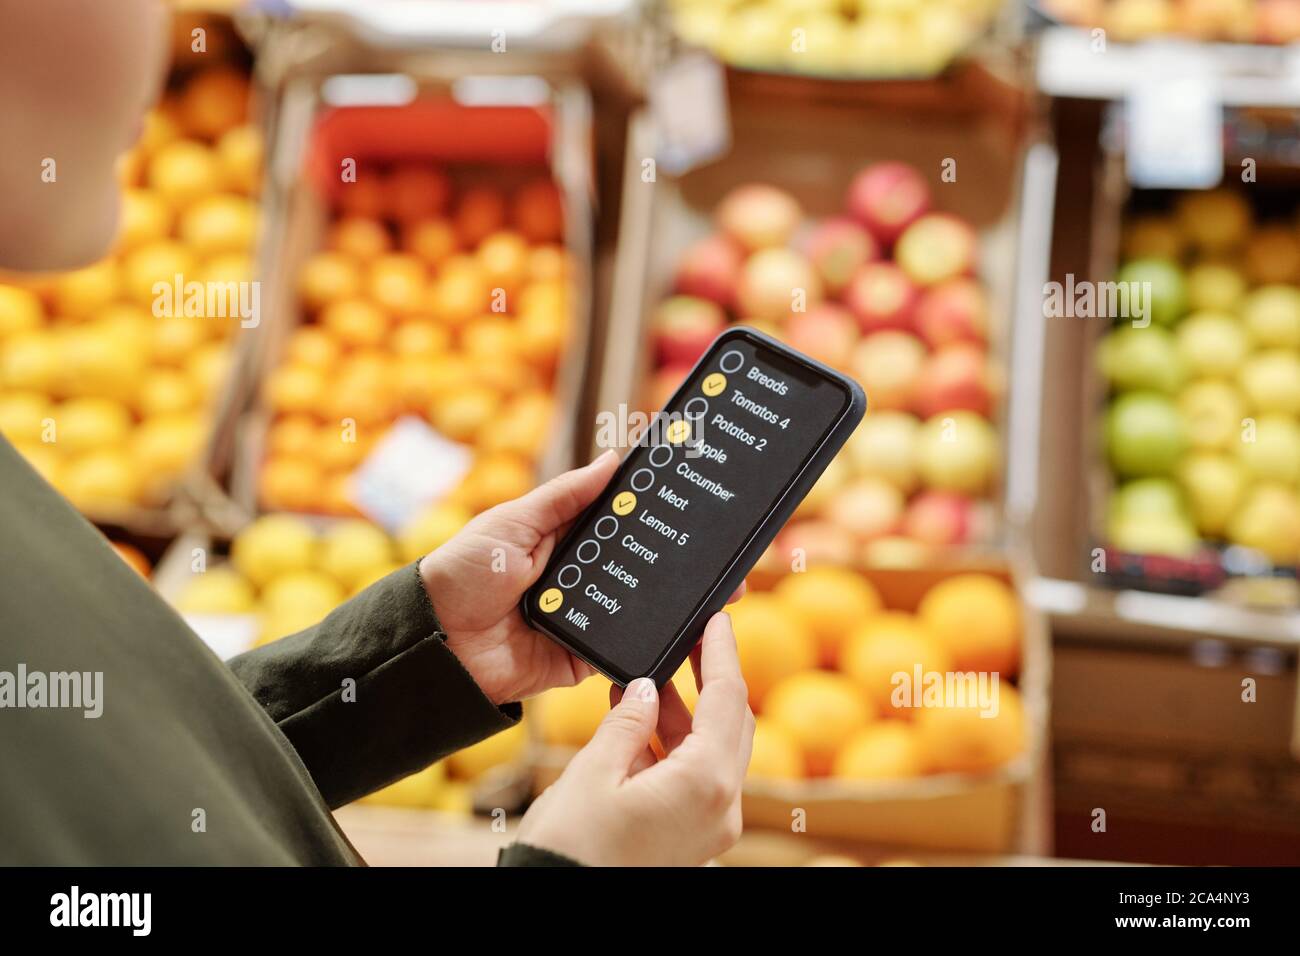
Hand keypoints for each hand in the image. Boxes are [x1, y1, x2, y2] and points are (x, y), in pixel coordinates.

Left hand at [421, 451, 744, 705]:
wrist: (435, 643)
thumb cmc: (464, 572)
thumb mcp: (513, 521)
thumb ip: (565, 496)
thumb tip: (612, 458)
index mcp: (565, 539)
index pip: (622, 522)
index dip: (657, 514)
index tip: (698, 502)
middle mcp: (581, 578)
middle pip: (641, 568)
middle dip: (682, 564)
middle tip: (729, 557)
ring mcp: (584, 619)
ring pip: (640, 611)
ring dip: (676, 605)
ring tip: (723, 594)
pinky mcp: (581, 659)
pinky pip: (622, 652)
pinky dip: (649, 646)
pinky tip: (687, 635)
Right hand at [513, 612, 755, 865]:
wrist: (553, 902)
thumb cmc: (571, 848)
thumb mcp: (593, 771)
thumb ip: (626, 723)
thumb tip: (643, 689)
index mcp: (706, 783)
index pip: (728, 699)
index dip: (723, 653)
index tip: (718, 618)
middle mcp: (720, 806)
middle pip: (728, 723)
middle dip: (707, 679)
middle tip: (688, 639)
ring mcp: (707, 825)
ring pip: (708, 749)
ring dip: (678, 712)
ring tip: (640, 678)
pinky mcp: (687, 836)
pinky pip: (690, 776)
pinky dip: (666, 744)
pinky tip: (631, 719)